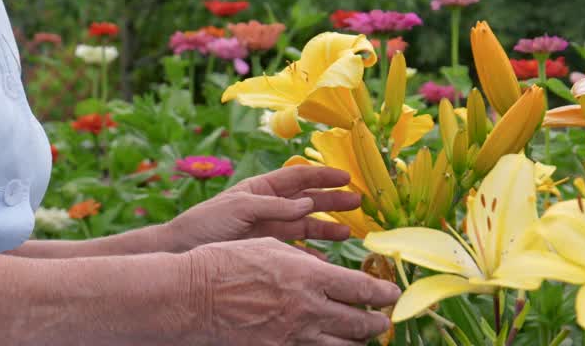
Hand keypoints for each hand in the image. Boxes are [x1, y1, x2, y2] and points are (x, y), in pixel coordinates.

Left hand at [166, 166, 360, 251]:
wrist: (181, 251)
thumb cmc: (204, 222)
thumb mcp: (238, 208)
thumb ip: (273, 206)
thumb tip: (307, 204)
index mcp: (261, 188)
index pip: (298, 177)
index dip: (323, 176)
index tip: (346, 176)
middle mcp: (268, 207)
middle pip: (307, 200)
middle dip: (333, 201)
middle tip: (358, 203)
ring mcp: (268, 229)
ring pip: (305, 225)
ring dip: (327, 227)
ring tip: (349, 231)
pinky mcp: (265, 250)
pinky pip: (294, 250)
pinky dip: (311, 255)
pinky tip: (326, 259)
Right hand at [185, 237, 397, 344]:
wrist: (192, 296)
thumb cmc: (227, 263)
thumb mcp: (270, 248)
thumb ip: (304, 262)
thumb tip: (326, 271)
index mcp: (308, 276)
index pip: (360, 289)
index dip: (382, 293)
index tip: (391, 294)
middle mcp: (307, 308)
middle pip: (359, 322)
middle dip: (377, 323)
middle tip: (384, 321)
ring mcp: (294, 336)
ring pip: (342, 345)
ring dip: (357, 341)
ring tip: (364, 337)